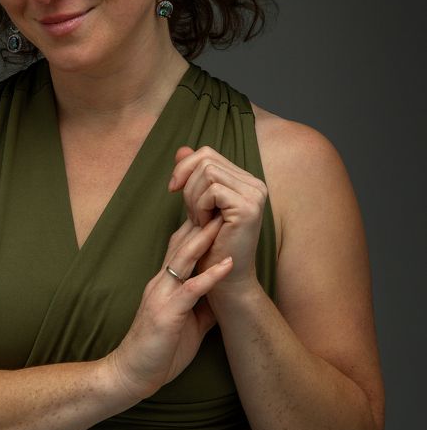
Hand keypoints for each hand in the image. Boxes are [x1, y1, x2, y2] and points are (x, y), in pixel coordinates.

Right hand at [107, 216, 233, 401]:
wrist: (131, 375)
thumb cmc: (159, 351)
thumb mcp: (187, 323)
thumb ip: (202, 304)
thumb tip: (224, 294)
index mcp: (165, 283)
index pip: (181, 246)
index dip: (199, 226)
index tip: (218, 208)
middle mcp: (161, 282)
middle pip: (181, 243)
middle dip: (201, 221)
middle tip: (219, 198)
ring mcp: (162, 295)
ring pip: (182, 259)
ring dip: (203, 239)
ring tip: (223, 220)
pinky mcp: (166, 313)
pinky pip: (190, 290)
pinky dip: (210, 276)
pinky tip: (226, 264)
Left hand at [168, 145, 266, 289]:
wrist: (225, 280)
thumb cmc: (211, 245)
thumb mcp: (198, 204)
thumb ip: (192, 175)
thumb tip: (181, 149)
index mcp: (246, 181)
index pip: (208, 154)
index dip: (185, 167)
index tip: (174, 188)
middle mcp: (255, 184)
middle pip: (206, 159)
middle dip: (187, 183)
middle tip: (190, 212)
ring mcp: (255, 195)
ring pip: (207, 172)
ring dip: (193, 198)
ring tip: (199, 221)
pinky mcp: (248, 208)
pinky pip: (211, 190)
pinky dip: (200, 207)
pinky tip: (205, 225)